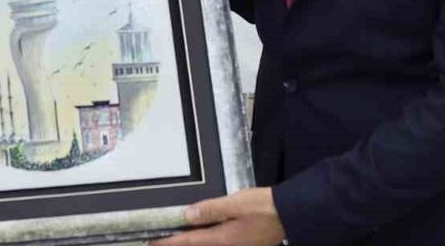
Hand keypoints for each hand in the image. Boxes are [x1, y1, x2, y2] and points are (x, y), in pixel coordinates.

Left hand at [149, 188, 285, 245]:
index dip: (169, 242)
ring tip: (177, 238)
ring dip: (192, 242)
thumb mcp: (234, 204)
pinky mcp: (244, 243)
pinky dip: (205, 240)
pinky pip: (218, 243)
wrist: (291, 213)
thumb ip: (210, 210)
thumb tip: (188, 216)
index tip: (152, 242)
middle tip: (159, 241)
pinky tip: (203, 234)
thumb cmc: (263, 207)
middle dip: (179, 244)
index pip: (189, 242)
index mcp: (222, 239)